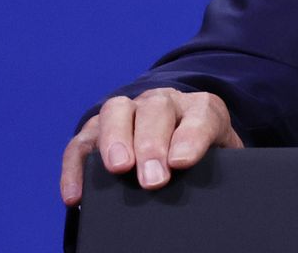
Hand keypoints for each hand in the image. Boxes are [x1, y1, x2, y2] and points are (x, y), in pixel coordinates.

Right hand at [59, 88, 242, 205]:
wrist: (185, 142)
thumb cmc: (205, 156)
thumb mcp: (221, 159)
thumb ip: (218, 168)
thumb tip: (210, 196)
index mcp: (201, 108)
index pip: (200, 115)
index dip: (191, 136)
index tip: (182, 162)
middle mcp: (163, 102)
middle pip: (155, 110)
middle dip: (152, 145)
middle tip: (153, 179)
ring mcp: (128, 111)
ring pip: (115, 112)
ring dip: (115, 140)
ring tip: (118, 169)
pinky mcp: (97, 129)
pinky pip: (81, 143)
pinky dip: (75, 167)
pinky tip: (76, 195)